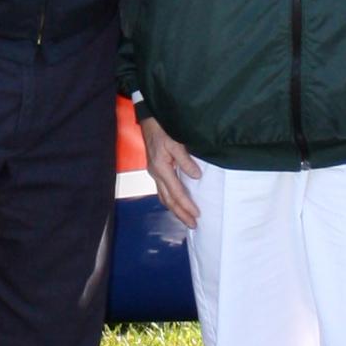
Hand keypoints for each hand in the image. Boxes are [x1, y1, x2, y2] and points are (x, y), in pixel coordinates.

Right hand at [141, 115, 201, 229]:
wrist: (149, 120)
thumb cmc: (162, 129)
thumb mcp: (175, 142)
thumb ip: (185, 160)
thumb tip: (196, 176)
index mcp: (161, 168)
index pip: (176, 193)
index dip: (187, 205)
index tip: (197, 214)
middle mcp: (156, 174)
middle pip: (168, 200)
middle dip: (181, 214)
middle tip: (193, 225)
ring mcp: (154, 173)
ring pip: (164, 197)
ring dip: (175, 210)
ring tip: (186, 219)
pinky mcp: (155, 170)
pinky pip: (162, 191)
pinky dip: (170, 200)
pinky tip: (176, 203)